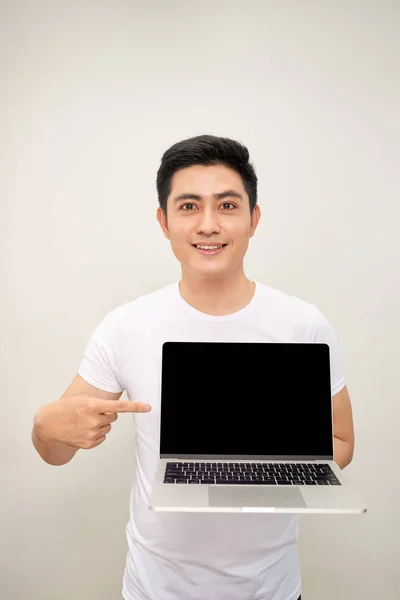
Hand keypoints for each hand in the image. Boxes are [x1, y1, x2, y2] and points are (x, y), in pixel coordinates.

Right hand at [33, 395, 151, 449]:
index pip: (119, 407)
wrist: (49, 424)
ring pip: (107, 427)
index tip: (148, 407)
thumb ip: (100, 404)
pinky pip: (102, 437)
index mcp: (93, 406)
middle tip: (89, 413)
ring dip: (99, 424)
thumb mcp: (83, 400)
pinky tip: (82, 430)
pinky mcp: (89, 444)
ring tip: (83, 422)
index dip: (135, 407)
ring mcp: (91, 433)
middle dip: (105, 414)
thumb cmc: (66, 408)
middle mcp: (94, 420)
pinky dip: (95, 434)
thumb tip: (114, 411)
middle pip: (113, 417)